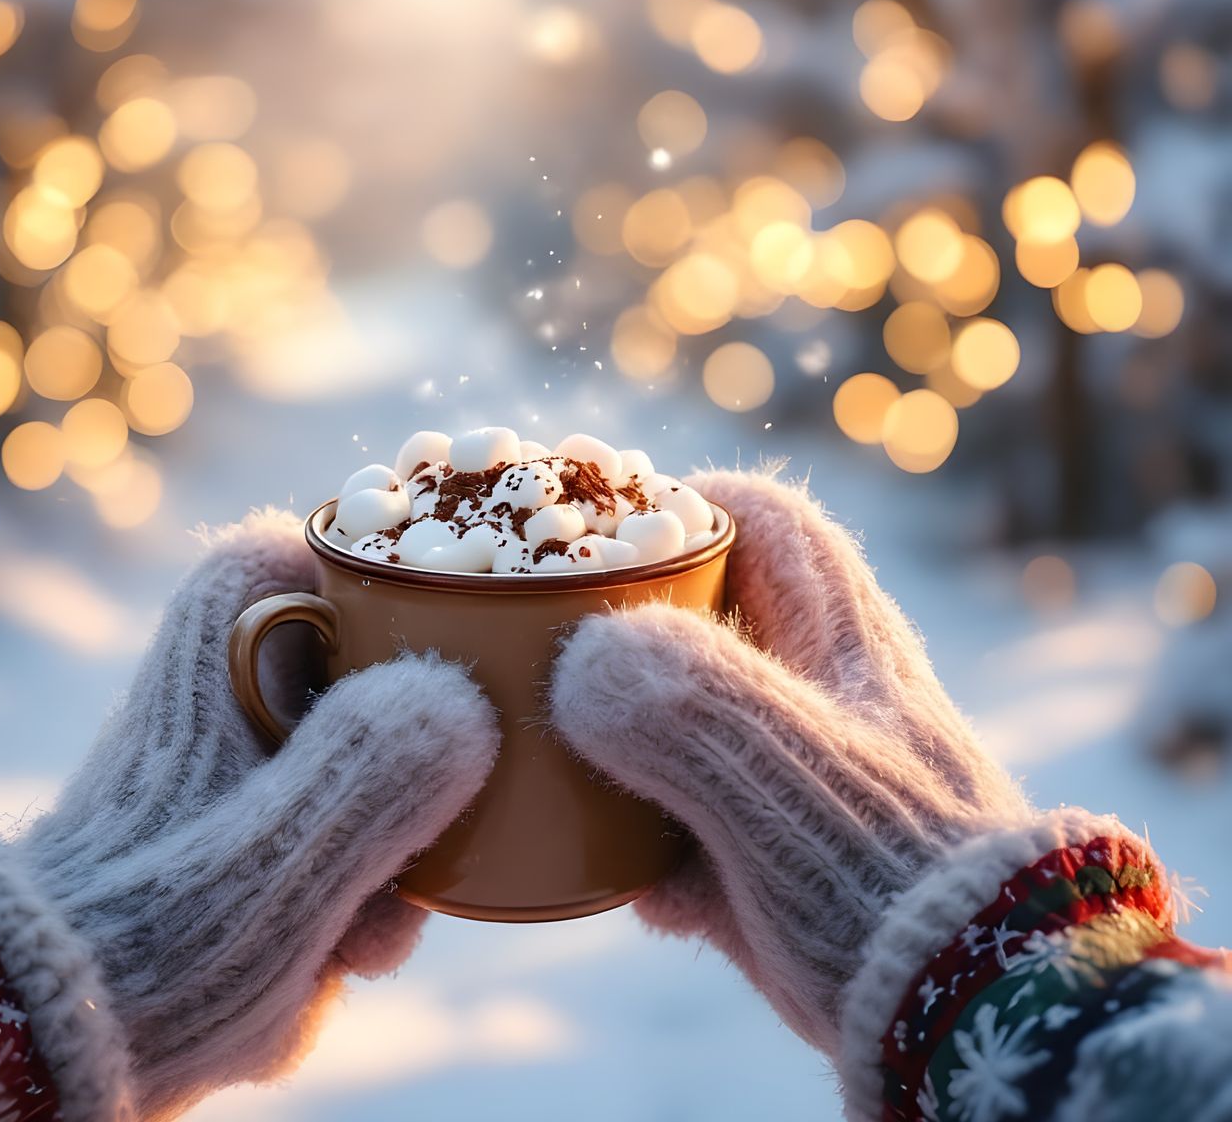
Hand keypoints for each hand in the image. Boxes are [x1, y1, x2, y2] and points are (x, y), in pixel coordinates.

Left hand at [23, 509, 497, 1117]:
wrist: (42, 1049)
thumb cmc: (150, 944)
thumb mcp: (283, 858)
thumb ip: (378, 769)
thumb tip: (464, 702)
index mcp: (206, 680)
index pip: (270, 561)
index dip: (357, 576)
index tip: (428, 629)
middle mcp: (209, 723)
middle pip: (339, 683)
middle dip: (398, 778)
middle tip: (418, 843)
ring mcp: (218, 796)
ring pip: (340, 787)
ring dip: (373, 863)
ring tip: (362, 942)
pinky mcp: (224, 864)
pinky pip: (316, 859)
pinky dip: (333, 913)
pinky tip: (323, 971)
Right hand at [549, 470, 1031, 1053]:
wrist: (966, 1020)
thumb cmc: (888, 877)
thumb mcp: (777, 770)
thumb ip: (678, 702)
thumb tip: (579, 666)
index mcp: (843, 649)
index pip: (770, 526)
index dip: (689, 505)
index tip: (605, 526)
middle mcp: (829, 708)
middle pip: (721, 629)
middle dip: (633, 636)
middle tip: (559, 648)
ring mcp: (809, 793)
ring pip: (698, 739)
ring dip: (630, 755)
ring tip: (571, 776)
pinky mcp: (791, 876)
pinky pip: (699, 845)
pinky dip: (659, 864)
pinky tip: (639, 895)